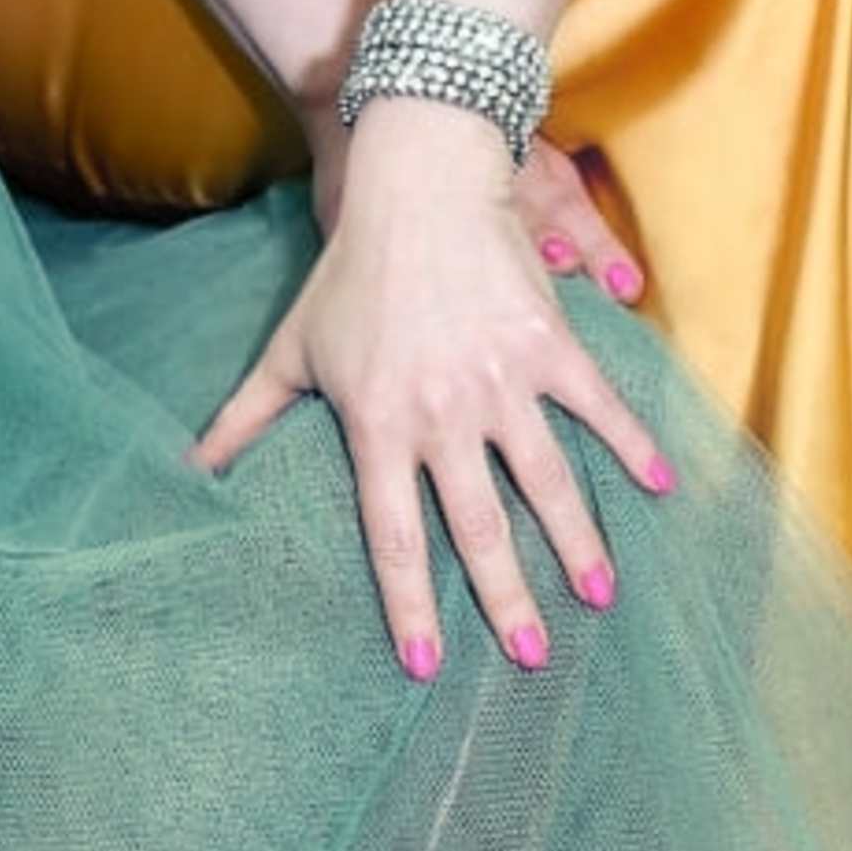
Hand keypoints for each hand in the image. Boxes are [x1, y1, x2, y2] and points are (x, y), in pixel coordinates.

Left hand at [196, 104, 674, 677]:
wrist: (416, 186)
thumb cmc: (350, 271)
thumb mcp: (291, 348)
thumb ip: (246, 417)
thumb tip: (191, 469)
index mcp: (379, 425)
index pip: (394, 536)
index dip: (410, 604)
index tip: (428, 664)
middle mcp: (441, 415)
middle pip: (480, 528)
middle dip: (507, 600)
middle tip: (531, 657)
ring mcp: (500, 381)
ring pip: (546, 481)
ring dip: (576, 544)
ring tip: (597, 596)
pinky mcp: (547, 344)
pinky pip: (596, 405)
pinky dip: (632, 445)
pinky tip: (660, 486)